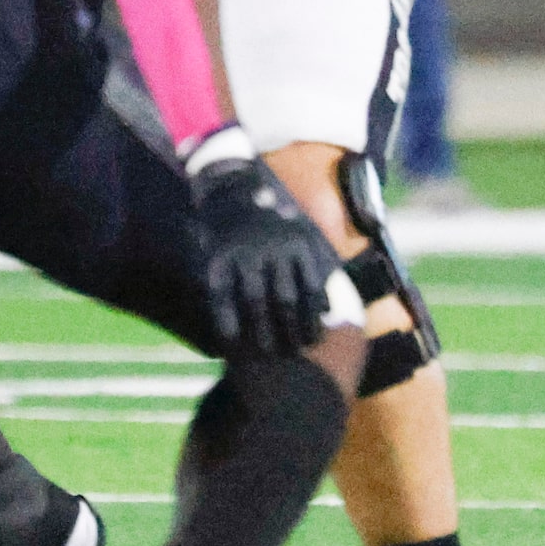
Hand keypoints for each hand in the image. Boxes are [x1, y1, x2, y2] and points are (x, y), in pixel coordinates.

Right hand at [191, 148, 339, 354]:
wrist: (232, 193)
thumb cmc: (275, 225)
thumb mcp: (303, 238)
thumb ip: (317, 271)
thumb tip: (327, 311)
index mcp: (298, 243)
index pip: (310, 288)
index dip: (312, 319)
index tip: (313, 341)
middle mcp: (271, 247)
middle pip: (284, 298)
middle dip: (289, 330)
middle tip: (291, 352)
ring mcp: (242, 252)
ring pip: (254, 298)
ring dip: (260, 330)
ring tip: (266, 352)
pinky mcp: (217, 258)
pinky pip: (221, 293)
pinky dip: (225, 318)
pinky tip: (231, 340)